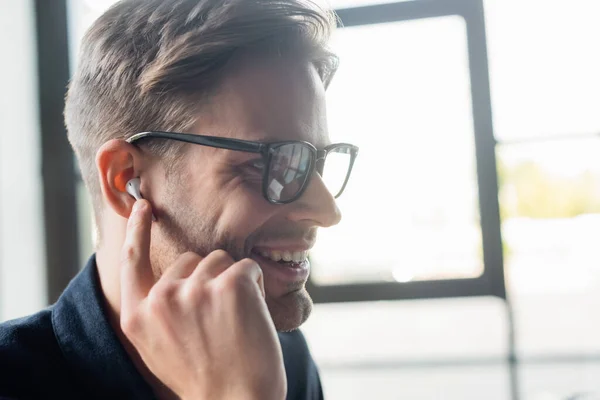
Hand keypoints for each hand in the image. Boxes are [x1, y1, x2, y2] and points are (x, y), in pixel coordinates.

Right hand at [119, 200, 285, 399]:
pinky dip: (257, 287)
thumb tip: (170, 278)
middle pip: (190, 260)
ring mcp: (196, 289)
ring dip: (233, 283)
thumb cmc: (205, 377)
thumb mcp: (160, 347)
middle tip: (218, 321)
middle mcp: (162, 299)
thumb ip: (157, 310)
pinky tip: (253, 317)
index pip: (132, 261)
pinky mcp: (231, 284)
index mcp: (137, 316)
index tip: (144, 207)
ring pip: (221, 261)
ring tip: (234, 324)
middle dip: (208, 279)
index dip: (137, 231)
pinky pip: (248, 268)